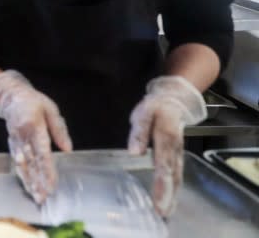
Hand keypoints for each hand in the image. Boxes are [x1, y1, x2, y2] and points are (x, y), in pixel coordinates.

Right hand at [0, 70, 72, 204]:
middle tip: (43, 197)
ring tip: (36, 195)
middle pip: (32, 162)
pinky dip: (22, 174)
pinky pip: (17, 161)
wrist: (9, 96)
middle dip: (37, 181)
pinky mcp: (12, 143)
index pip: (42, 152)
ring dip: (29, 181)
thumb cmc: (33, 101)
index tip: (52, 184)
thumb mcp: (51, 109)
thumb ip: (59, 130)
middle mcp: (23, 136)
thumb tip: (67, 149)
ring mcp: (15, 141)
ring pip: (23, 165)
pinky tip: (27, 185)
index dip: (47, 170)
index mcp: (34, 126)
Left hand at [128, 76, 205, 216]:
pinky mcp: (177, 156)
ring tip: (166, 213)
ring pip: (177, 178)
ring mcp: (178, 154)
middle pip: (173, 177)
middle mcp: (175, 150)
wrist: (174, 101)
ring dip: (172, 196)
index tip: (158, 201)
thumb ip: (139, 132)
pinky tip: (169, 200)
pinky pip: (177, 175)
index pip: (163, 166)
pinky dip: (174, 189)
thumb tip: (134, 152)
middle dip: (168, 196)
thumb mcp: (143, 113)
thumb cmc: (156, 108)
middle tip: (162, 214)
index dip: (161, 185)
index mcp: (166, 139)